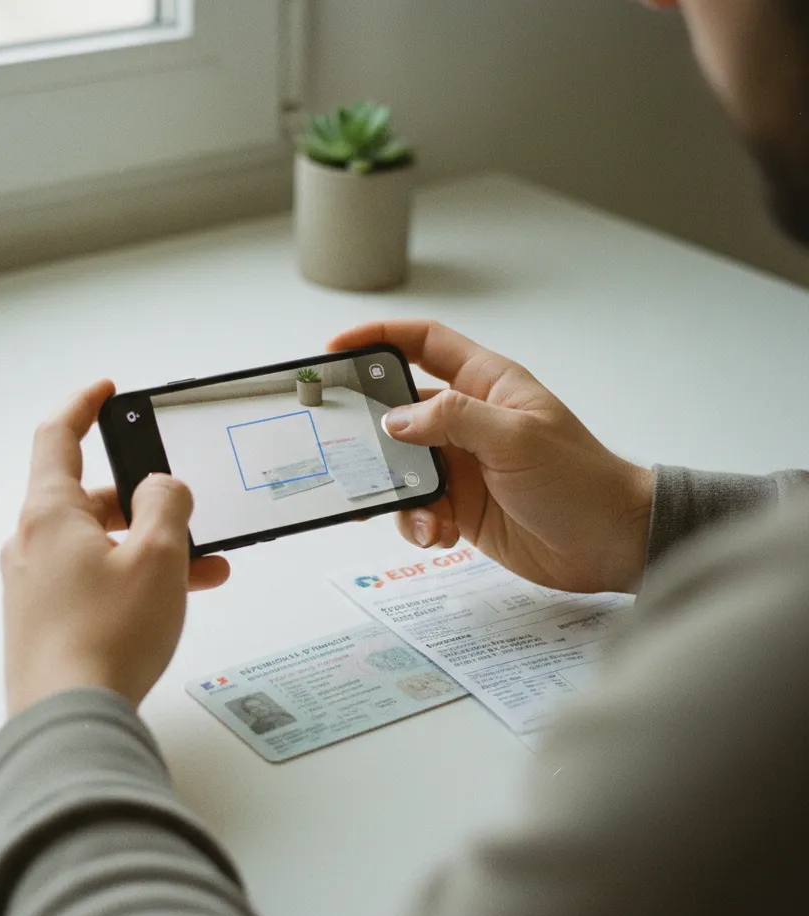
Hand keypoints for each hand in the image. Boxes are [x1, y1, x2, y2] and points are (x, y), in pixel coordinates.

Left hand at [1, 380, 229, 715]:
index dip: (83, 406)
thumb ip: (167, 505)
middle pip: (93, 501)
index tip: (106, 392)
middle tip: (190, 515)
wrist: (67, 720)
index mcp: (50, 514)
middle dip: (148, 505)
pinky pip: (96, 581)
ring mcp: (36, 585)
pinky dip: (133, 580)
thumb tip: (163, 488)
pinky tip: (174, 602)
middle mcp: (33, 544)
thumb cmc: (107, 635)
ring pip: (102, 547)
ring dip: (152, 551)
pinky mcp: (46, 620)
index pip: (57, 437)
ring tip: (205, 571)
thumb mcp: (157, 556)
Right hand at [328, 321, 652, 593]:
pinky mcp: (460, 506)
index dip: (380, 338)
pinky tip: (440, 535)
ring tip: (423, 514)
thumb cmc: (580, 481)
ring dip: (400, 492)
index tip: (338, 349)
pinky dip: (419, 523)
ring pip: (401, 467)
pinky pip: (418, 508)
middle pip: (399, 412)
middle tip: (347, 450)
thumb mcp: (516, 439)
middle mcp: (468, 421)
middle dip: (373, 433)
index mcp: (486, 385)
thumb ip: (453, 420)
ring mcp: (462, 465)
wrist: (608, 545)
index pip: (425, 344)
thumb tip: (396, 419)